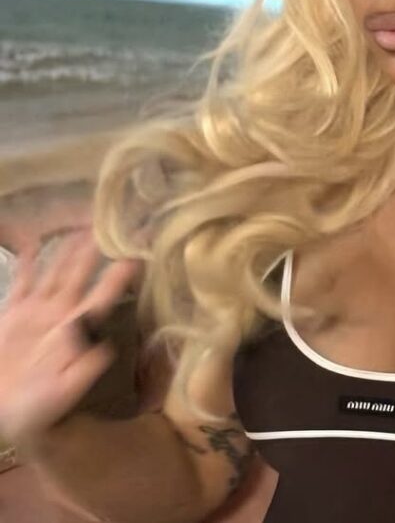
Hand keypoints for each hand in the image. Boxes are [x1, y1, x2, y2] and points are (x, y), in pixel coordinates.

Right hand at [0, 228, 141, 449]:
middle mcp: (59, 317)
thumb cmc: (39, 410)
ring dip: (65, 253)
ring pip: (53, 275)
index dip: (116, 279)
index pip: (100, 299)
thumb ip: (83, 371)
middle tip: (108, 228)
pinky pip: (20, 284)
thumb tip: (105, 349)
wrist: (3, 415)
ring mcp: (35, 315)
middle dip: (92, 255)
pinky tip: (32, 245)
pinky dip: (26, 265)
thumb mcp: (62, 393)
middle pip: (79, 278)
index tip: (134, 258)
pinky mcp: (11, 316)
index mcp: (75, 333)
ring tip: (79, 229)